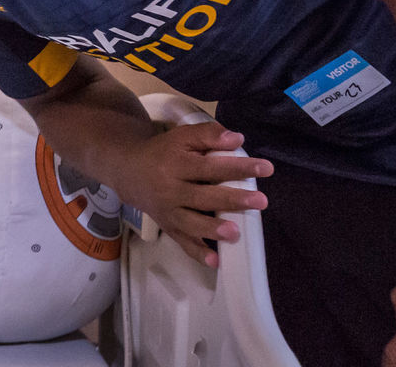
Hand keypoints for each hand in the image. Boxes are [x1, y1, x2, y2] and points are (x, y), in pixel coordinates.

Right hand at [123, 121, 271, 266]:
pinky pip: (182, 242)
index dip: (237, 167)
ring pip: (190, 223)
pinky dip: (197, 253)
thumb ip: (208, 135)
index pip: (210, 167)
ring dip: (211, 229)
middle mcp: (170, 190)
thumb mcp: (182, 136)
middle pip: (202, 197)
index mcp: (176, 165)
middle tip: (261, 201)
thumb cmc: (163, 152)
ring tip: (235, 233)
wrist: (129, 171)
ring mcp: (168, 212)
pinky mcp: (168, 227)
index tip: (266, 168)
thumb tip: (238, 139)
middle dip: (232, 200)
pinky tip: (215, 261)